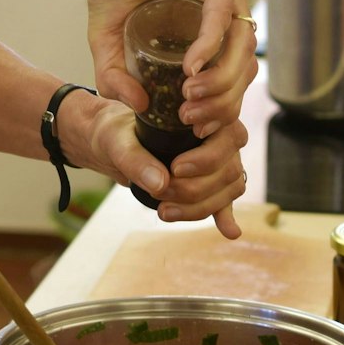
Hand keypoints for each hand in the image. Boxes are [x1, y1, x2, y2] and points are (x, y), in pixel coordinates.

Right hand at [58, 0, 256, 134]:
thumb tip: (137, 107)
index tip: (191, 125)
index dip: (216, 104)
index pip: (228, 71)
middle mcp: (225, 5)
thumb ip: (116, 75)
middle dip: (222, 99)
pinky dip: (210, 44)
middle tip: (192, 118)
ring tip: (190, 97)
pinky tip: (191, 67)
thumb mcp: (107, 39)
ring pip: (243, 44)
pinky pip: (225, 13)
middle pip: (243, 64)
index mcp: (207, 23)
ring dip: (220, 78)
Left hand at [63, 92, 250, 238]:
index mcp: (203, 113)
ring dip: (198, 206)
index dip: (206, 158)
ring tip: (164, 211)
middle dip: (195, 187)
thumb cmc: (117, 132)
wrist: (114, 143)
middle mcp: (219, 136)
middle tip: (160, 193)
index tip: (175, 168)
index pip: (226, 136)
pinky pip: (224, 201)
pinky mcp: (212, 183)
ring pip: (227, 190)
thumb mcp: (117, 140)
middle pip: (228, 169)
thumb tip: (160, 184)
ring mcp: (219, 161)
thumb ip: (135, 159)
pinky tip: (229, 231)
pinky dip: (224, 216)